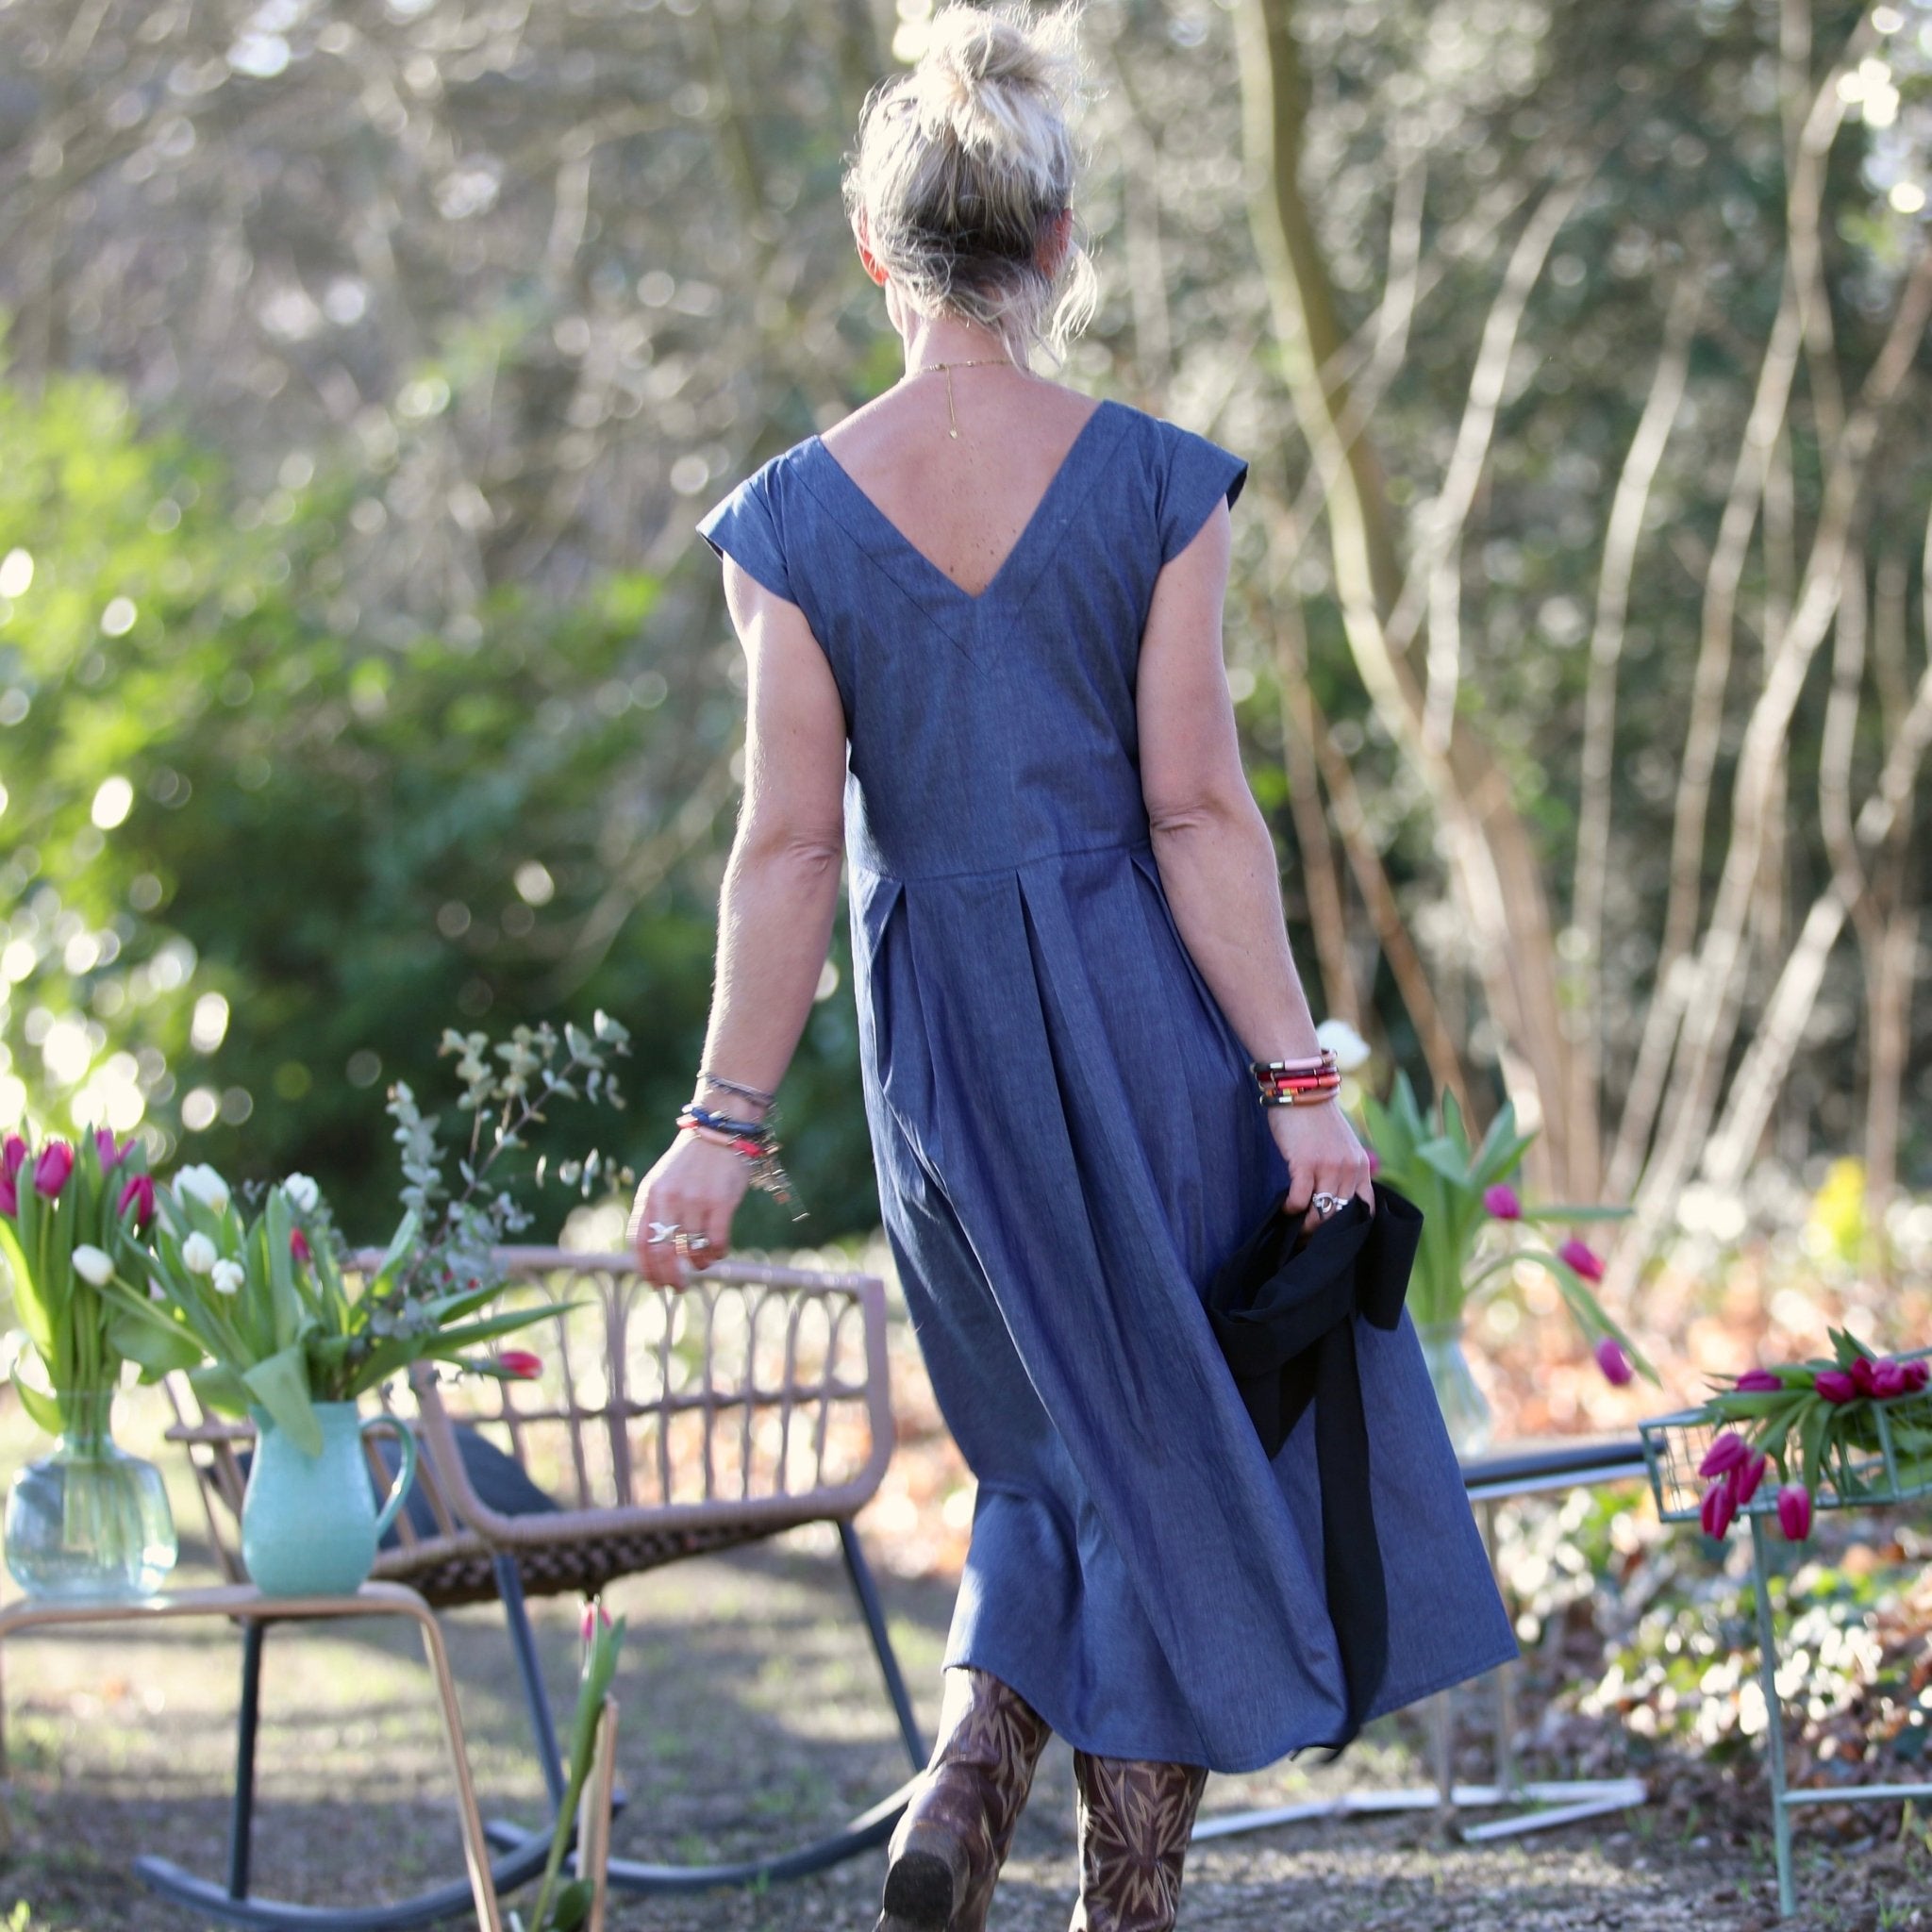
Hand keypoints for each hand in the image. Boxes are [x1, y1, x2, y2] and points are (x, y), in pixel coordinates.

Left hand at [628, 1133, 749, 1289]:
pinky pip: (716, 1243)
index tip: (655, 1283)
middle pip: (662, 1254)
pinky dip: (716, 1255)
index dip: (646, 1269)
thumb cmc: (689, 1163)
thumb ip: (652, 1212)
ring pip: (692, 1251)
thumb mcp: (661, 1182)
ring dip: (698, 1264)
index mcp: (649, 1195)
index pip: (640, 1243)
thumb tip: (651, 1257)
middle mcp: (668, 1199)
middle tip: (679, 1287)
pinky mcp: (721, 1202)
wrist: (718, 1130)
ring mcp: (694, 1200)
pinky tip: (717, 1252)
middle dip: (670, 1278)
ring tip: (702, 1263)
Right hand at [1265, 1101, 1373, 1243]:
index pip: (1366, 1208)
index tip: (1336, 1236)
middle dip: (1324, 1232)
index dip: (1351, 1227)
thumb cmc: (1316, 1120)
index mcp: (1361, 1166)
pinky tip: (1286, 1208)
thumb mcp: (1341, 1145)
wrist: (1302, 1090)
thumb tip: (1332, 1200)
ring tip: (1296, 1228)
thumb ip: (1343, 1169)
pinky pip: (1300, 1199)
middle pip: (1340, 1215)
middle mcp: (1349, 1169)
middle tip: (1309, 1239)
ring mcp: (1328, 1167)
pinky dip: (1292, 1208)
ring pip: (1321, 1212)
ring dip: (1307, 1225)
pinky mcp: (1305, 1164)